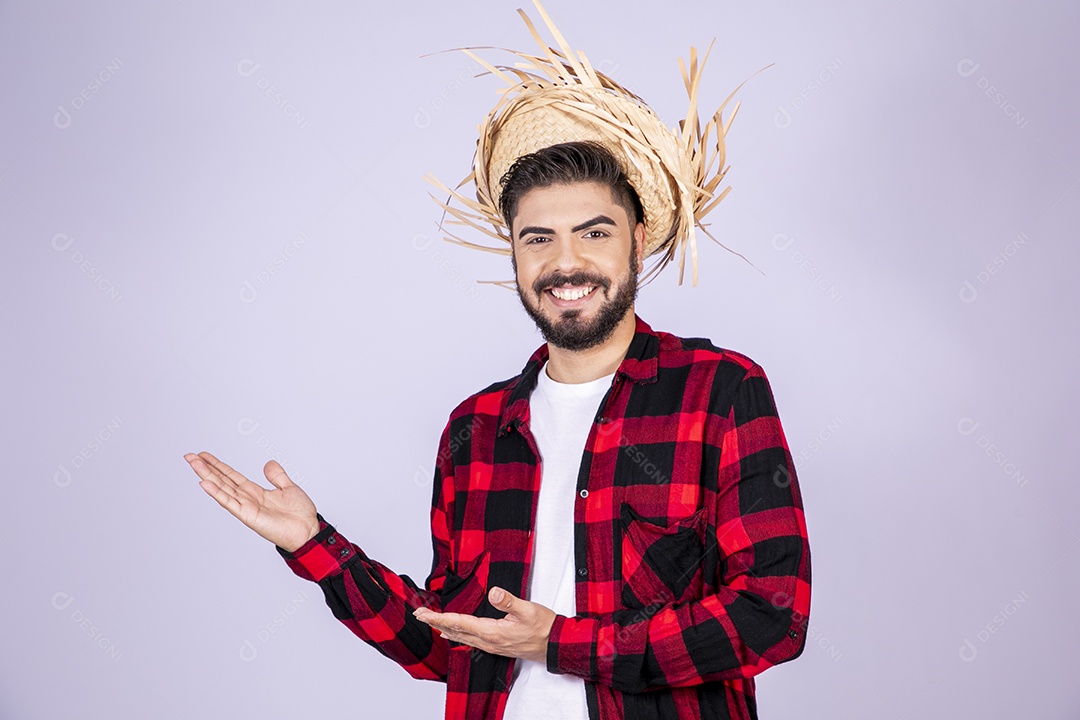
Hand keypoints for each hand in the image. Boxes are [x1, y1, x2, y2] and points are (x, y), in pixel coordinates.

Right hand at [185, 451, 319, 551]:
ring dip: (207, 476)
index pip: (231, 476)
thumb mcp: (289, 488)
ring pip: (222, 489)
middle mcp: (247, 499)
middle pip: (222, 480)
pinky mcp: (248, 516)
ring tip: (193, 463)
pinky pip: (230, 503)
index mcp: (255, 492)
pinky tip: (205, 483)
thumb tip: (268, 463)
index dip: (218, 465)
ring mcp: (246, 508)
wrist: (308, 531)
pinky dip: (217, 493)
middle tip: (189, 456)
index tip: (204, 455)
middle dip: (206, 468)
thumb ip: (277, 476)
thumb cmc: (300, 515)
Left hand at [413, 586, 555, 663]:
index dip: (439, 618)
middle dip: (436, 623)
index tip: (424, 614)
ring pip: (461, 637)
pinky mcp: (496, 645)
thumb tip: (492, 592)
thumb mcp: (528, 610)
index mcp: (492, 632)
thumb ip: (508, 601)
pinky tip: (452, 634)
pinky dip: (457, 635)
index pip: (459, 623)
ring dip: (444, 628)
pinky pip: (470, 640)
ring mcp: (492, 645)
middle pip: (455, 631)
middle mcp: (488, 641)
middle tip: (419, 615)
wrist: (555, 645)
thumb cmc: (543, 627)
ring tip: (431, 622)